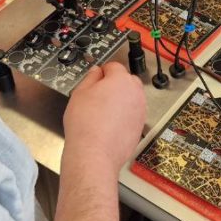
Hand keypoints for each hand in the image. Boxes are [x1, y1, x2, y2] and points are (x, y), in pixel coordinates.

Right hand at [62, 62, 146, 177]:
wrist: (94, 154)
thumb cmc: (86, 125)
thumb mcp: (80, 93)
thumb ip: (90, 77)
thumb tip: (96, 72)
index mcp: (121, 80)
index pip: (114, 66)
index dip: (102, 72)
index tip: (95, 78)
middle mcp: (135, 93)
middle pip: (126, 80)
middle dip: (114, 84)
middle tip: (98, 95)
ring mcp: (140, 110)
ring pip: (131, 98)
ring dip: (120, 100)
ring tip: (102, 112)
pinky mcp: (140, 126)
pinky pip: (132, 114)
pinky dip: (124, 116)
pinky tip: (109, 124)